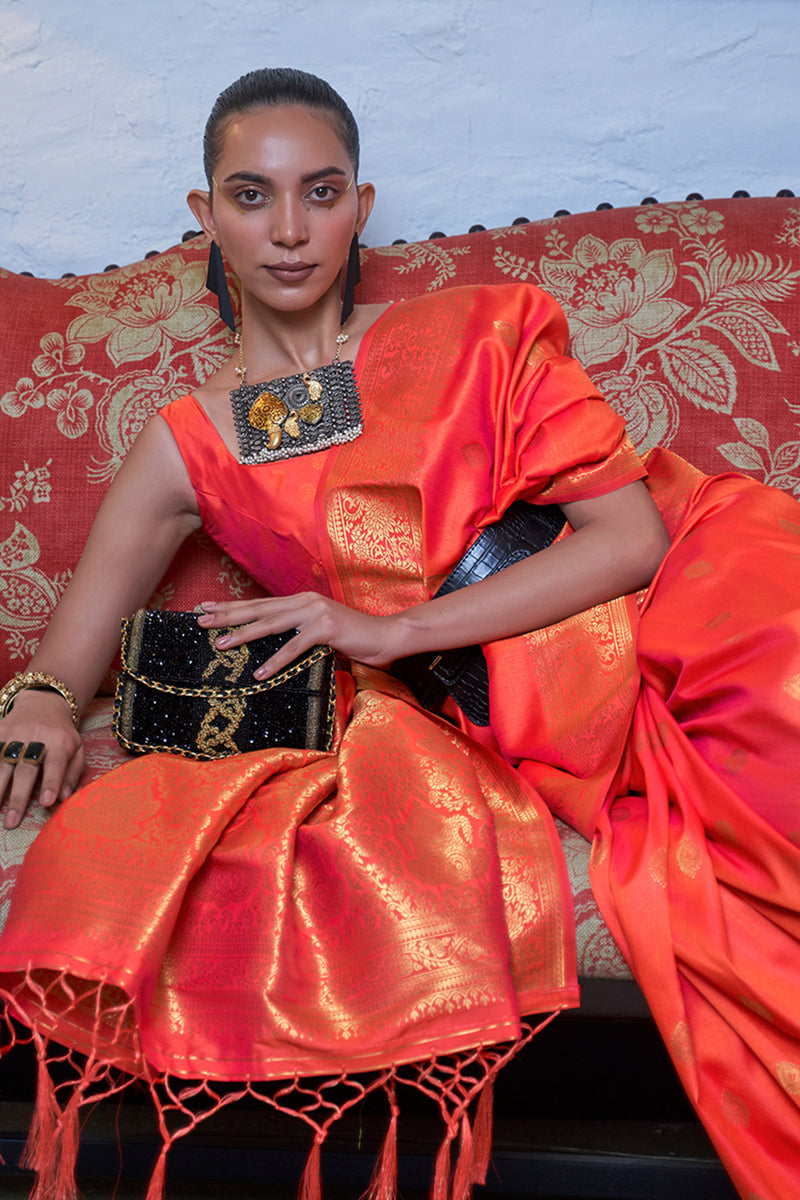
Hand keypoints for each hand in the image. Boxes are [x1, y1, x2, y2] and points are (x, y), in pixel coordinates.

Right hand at [0, 690, 83, 829]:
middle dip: (18, 796)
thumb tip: (64, 798)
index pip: (56, 764)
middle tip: (12, 821)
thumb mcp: (77, 749)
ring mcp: (14, 734)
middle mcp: (36, 737)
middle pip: (26, 769)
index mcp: (60, 742)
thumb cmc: (62, 735)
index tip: (47, 803)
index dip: (52, 782)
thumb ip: (72, 773)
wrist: (44, 703)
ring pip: (2, 763)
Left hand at [197, 593, 400, 677]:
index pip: (259, 604)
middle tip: (199, 620)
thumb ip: (296, 634)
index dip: (232, 606)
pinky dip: (276, 660)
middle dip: (227, 615)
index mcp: (300, 601)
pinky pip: (294, 647)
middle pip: (258, 609)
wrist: (386, 637)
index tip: (206, 608)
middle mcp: (304, 602)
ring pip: (271, 624)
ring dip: (244, 635)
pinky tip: (259, 673)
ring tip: (221, 645)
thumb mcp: (318, 634)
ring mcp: (315, 613)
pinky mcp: (326, 629)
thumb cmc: (353, 639)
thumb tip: (268, 648)